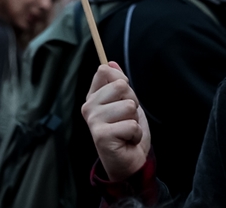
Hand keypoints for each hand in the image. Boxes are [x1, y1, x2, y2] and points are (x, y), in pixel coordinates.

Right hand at [82, 62, 149, 181]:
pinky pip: (132, 125)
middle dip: (132, 103)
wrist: (129, 163)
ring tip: (126, 131)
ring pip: (128, 107)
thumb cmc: (127, 132)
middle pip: (120, 86)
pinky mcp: (102, 135)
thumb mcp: (125, 103)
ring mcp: (93, 120)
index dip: (122, 82)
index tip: (122, 98)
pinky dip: (135, 135)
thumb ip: (117, 83)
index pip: (105, 71)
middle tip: (126, 119)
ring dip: (135, 121)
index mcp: (93, 96)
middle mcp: (89, 106)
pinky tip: (127, 141)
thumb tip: (111, 62)